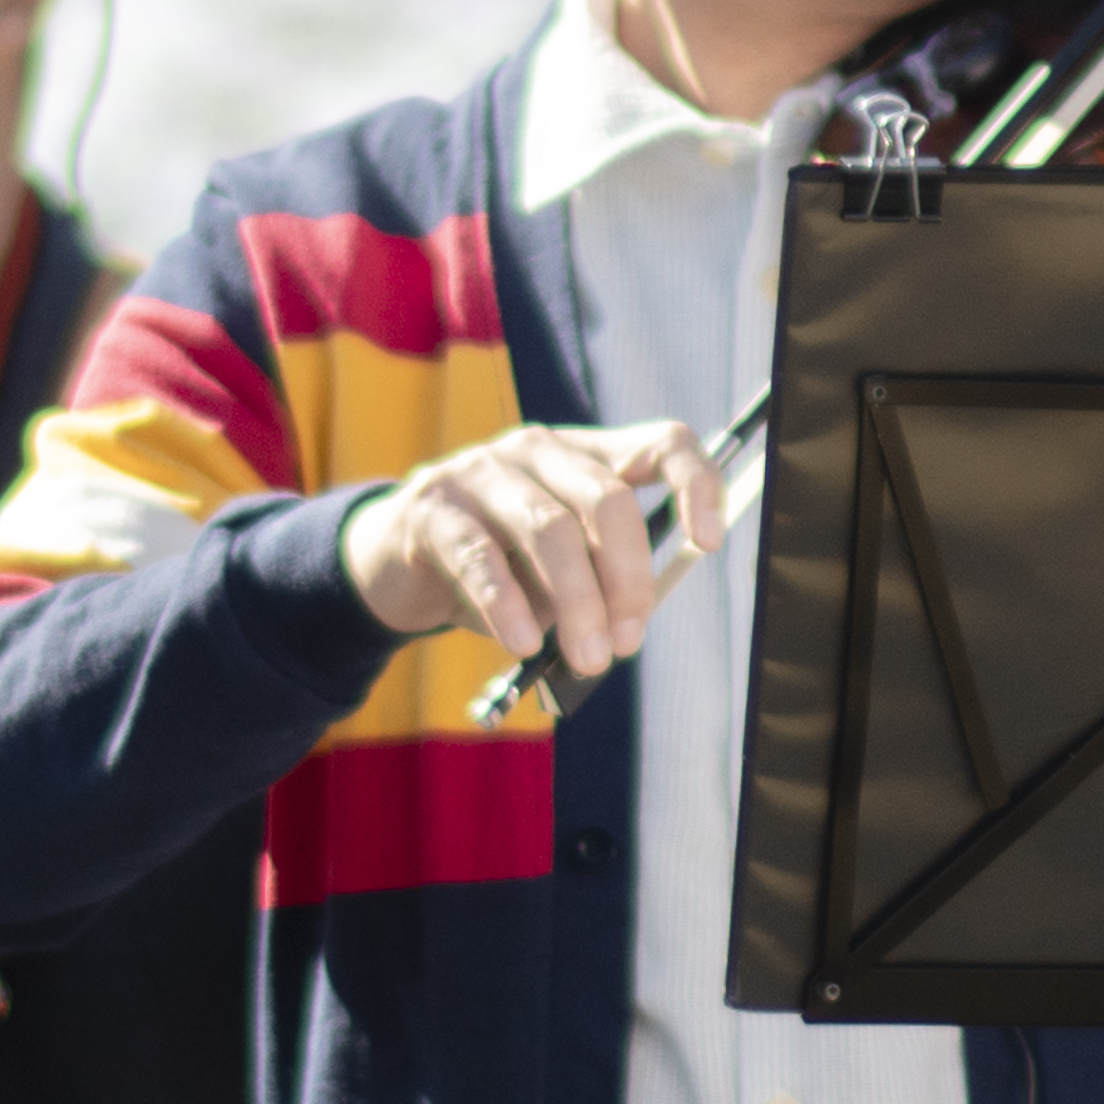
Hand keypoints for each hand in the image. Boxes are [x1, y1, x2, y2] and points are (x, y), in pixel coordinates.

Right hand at [343, 416, 707, 682]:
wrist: (394, 567)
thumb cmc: (497, 571)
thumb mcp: (557, 574)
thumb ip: (598, 584)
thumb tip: (627, 627)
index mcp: (585, 456)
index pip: (661, 444)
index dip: (695, 485)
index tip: (709, 542)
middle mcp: (537, 450)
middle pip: (606, 499)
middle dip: (627, 578)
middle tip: (627, 642)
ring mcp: (480, 471)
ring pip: (548, 529)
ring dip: (576, 604)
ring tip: (586, 659)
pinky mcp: (431, 508)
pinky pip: (479, 556)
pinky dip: (507, 605)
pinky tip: (520, 643)